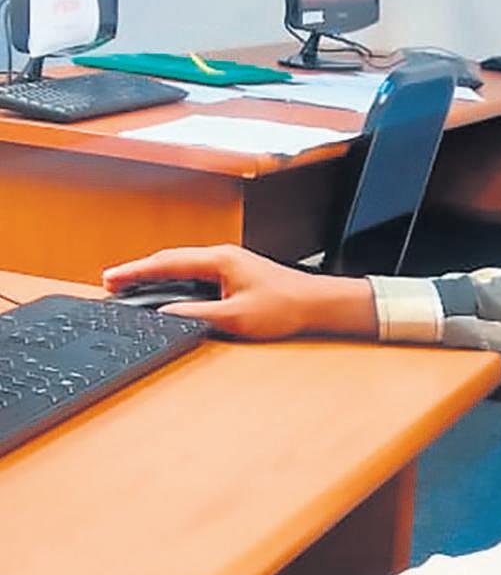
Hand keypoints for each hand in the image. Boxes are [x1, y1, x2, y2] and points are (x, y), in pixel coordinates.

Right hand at [102, 245, 376, 340]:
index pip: (167, 263)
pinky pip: (195, 273)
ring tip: (130, 287)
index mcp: (219, 260)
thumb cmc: (284, 307)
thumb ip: (198, 316)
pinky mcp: (234, 274)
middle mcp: (221, 256)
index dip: (136, 272)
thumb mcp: (237, 317)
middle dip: (139, 272)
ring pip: (182, 266)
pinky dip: (174, 281)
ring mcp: (228, 264)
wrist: (316, 304)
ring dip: (156, 276)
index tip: (111, 279)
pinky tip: (165, 291)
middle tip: (111, 284)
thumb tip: (166, 316)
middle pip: (170, 261)